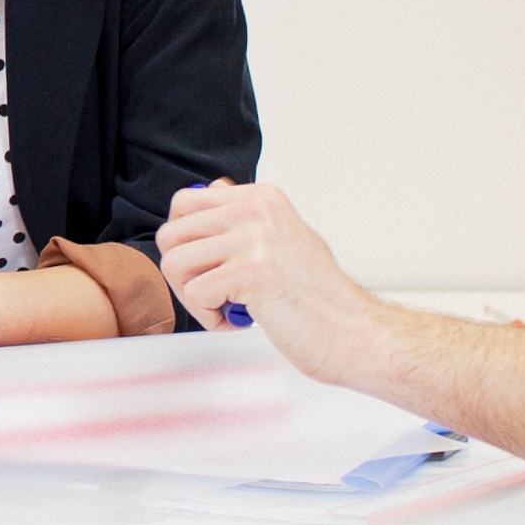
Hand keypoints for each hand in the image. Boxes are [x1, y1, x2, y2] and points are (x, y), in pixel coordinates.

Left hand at [160, 180, 365, 375]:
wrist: (354, 334)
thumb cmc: (318, 298)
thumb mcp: (282, 238)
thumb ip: (244, 217)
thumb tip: (209, 191)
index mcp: (262, 198)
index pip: (183, 203)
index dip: (183, 243)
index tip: (208, 267)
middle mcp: (257, 209)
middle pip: (170, 234)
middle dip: (182, 274)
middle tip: (214, 295)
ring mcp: (256, 238)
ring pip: (175, 264)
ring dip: (194, 298)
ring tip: (230, 307)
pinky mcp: (253, 271)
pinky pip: (195, 293)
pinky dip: (210, 318)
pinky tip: (241, 320)